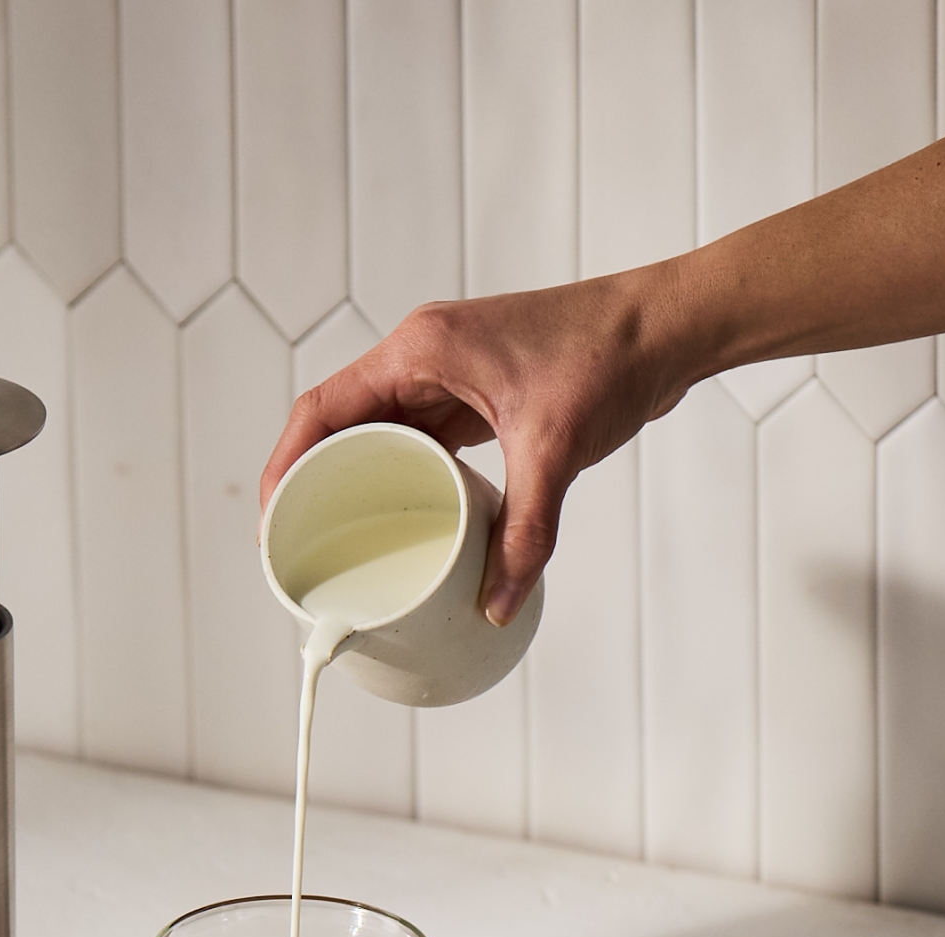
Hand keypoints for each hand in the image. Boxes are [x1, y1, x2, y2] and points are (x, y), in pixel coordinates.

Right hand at [261, 268, 689, 625]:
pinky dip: (398, 476)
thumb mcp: (555, 451)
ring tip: (334, 537)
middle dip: (311, 482)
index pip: (323, 410)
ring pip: (376, 432)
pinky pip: (415, 437)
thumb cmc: (612, 354)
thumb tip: (498, 603)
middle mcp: (422, 356)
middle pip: (339, 424)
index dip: (286, 465)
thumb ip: (526, 532)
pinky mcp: (472, 393)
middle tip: (297, 543)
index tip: (273, 520)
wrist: (671, 325)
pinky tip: (397, 516)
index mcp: (420, 349)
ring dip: (352, 480)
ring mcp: (446, 374)